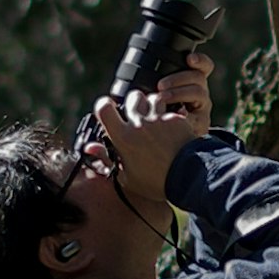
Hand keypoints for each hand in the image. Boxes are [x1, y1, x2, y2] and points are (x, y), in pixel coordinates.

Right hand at [95, 64, 211, 215]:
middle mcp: (140, 124)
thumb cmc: (156, 182)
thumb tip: (91, 149)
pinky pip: (170, 110)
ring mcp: (159, 120)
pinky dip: (169, 116)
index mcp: (123, 138)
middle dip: (133, 102)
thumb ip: (107, 160)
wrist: (187, 179)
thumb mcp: (126, 177)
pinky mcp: (176, 120)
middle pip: (132, 96)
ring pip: (152, 98)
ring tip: (154, 117)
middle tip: (136, 114)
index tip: (107, 109)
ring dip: (152, 105)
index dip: (103, 105)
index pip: (104, 108)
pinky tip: (171, 128)